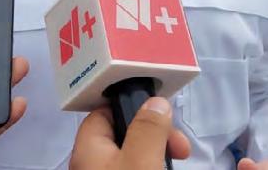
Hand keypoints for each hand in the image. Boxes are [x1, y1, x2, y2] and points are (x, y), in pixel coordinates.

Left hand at [69, 97, 190, 168]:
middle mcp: (92, 163)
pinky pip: (134, 168)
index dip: (134, 109)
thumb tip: (156, 103)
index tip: (163, 116)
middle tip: (179, 148)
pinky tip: (165, 168)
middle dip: (155, 135)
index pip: (106, 112)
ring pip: (133, 155)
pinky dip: (152, 166)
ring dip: (157, 153)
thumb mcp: (141, 159)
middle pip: (124, 134)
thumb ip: (148, 128)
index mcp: (88, 149)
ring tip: (178, 158)